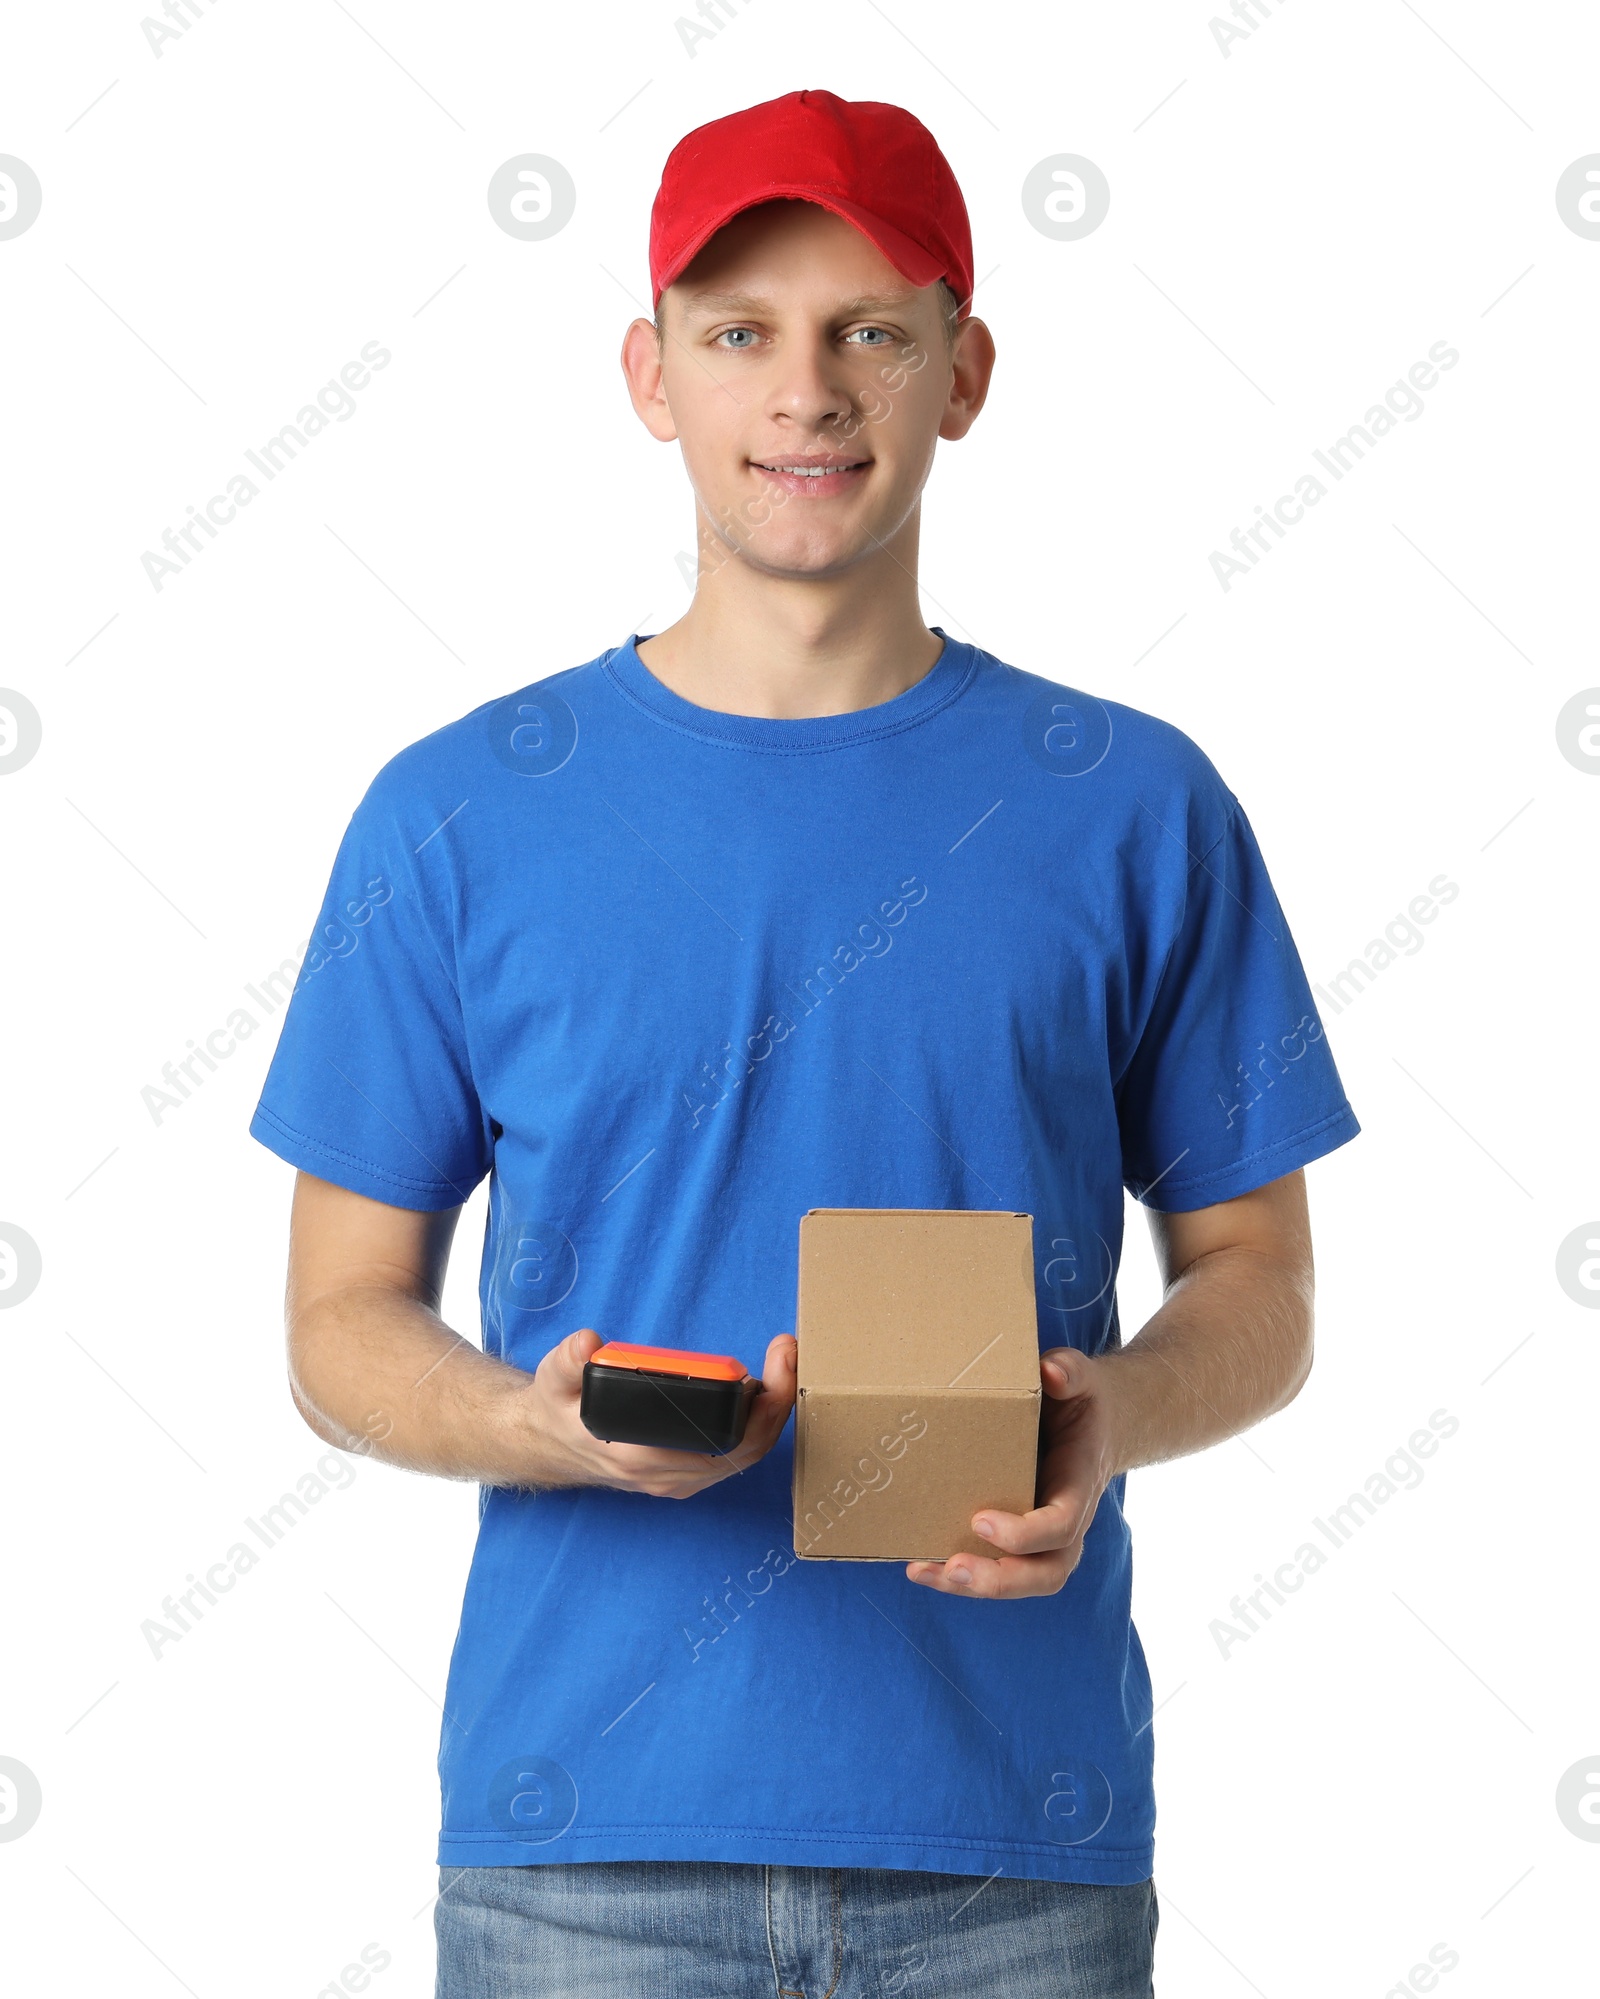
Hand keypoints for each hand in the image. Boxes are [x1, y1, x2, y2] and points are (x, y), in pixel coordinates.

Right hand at [513, 1328, 797, 1496]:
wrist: (551, 1443)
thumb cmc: (560, 1410)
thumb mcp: (553, 1382)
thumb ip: (566, 1362)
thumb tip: (586, 1345)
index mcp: (643, 1458)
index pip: (723, 1444)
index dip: (761, 1407)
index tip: (775, 1362)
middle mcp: (669, 1476)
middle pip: (748, 1450)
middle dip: (778, 1402)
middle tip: (786, 1352)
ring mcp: (680, 1478)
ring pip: (746, 1455)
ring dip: (770, 1412)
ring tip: (780, 1363)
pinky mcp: (686, 1472)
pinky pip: (734, 1454)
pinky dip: (755, 1423)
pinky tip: (761, 1388)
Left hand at [905, 1346, 1121, 1598]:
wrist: (1097, 1423)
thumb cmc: (1081, 1400)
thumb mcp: (1081, 1378)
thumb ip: (1069, 1372)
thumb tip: (1049, 1372)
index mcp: (1080, 1484)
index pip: (1063, 1524)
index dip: (1026, 1533)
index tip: (980, 1520)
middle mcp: (1068, 1520)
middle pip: (1046, 1572)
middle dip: (999, 1580)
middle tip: (953, 1568)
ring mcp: (1045, 1535)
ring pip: (1021, 1580)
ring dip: (971, 1585)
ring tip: (923, 1571)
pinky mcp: (1020, 1536)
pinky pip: (997, 1567)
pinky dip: (958, 1573)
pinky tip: (919, 1564)